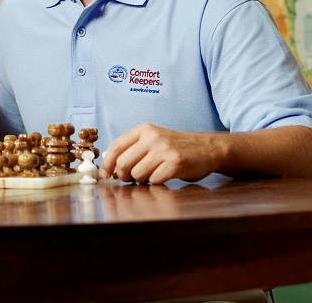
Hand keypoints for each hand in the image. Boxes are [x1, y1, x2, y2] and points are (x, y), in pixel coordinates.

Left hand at [97, 123, 223, 183]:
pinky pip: (154, 180)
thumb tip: (110, 168)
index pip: (116, 146)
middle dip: (122, 175)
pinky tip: (161, 177)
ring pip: (137, 173)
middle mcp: (152, 137)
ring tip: (148, 176)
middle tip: (128, 179)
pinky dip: (154, 182)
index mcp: (143, 129)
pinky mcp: (175, 163)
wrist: (206, 148)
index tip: (104, 175)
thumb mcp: (152, 140)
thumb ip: (132, 149)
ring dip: (139, 180)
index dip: (107, 163)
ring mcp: (164, 149)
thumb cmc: (174, 147)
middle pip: (123, 162)